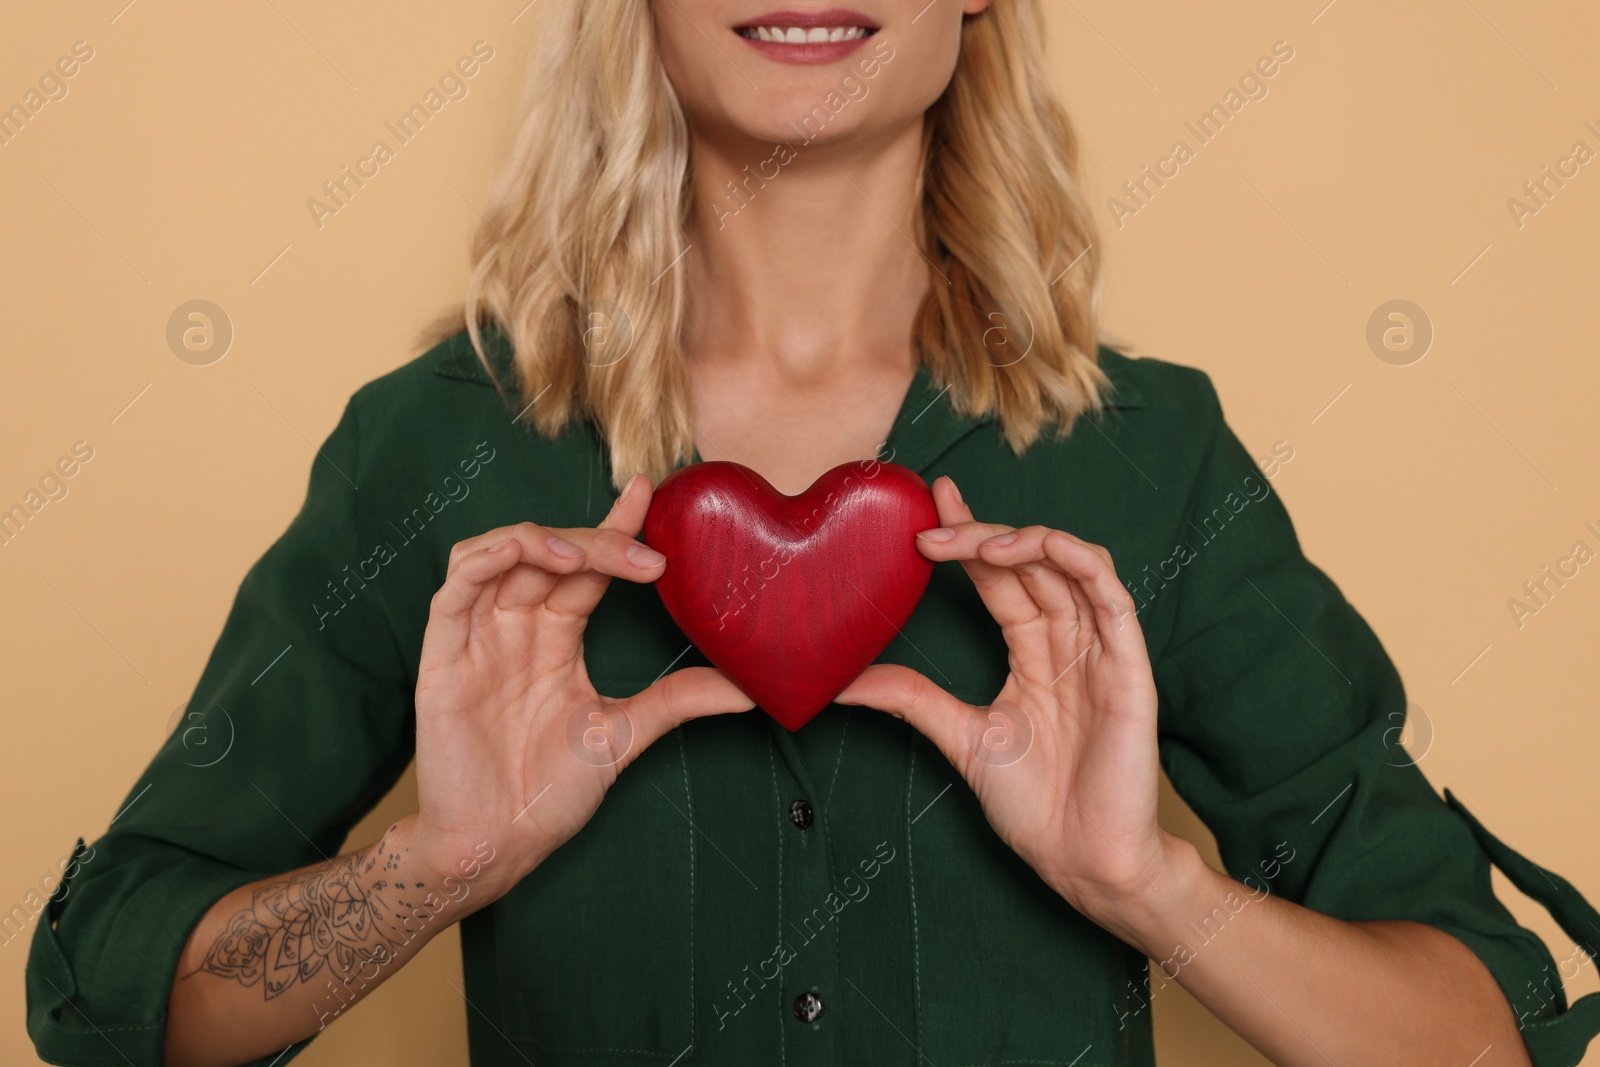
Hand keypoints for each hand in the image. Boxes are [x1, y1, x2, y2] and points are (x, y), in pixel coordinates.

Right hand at [410, 474, 752, 906]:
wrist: (497, 845)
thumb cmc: (548, 793)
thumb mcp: (624, 735)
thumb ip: (678, 700)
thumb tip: (751, 688)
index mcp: (556, 636)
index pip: (587, 565)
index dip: (615, 526)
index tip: (651, 493)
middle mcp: (516, 626)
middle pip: (551, 552)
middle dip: (596, 539)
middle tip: (644, 550)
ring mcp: (478, 636)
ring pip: (499, 553)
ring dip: (542, 538)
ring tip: (585, 552)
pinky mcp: (443, 655)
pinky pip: (454, 588)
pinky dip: (485, 559)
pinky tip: (525, 555)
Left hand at [836, 476, 1185, 930]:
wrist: (1081, 861)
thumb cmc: (1035, 807)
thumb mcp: (959, 737)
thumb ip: (911, 699)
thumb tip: (841, 681)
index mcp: (1032, 654)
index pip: (998, 577)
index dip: (967, 538)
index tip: (924, 509)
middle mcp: (1067, 643)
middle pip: (1027, 564)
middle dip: (979, 535)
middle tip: (930, 525)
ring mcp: (1100, 651)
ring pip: (1068, 566)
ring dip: (1023, 539)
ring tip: (976, 540)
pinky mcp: (1128, 668)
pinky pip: (1111, 597)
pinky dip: (1077, 560)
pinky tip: (1034, 547)